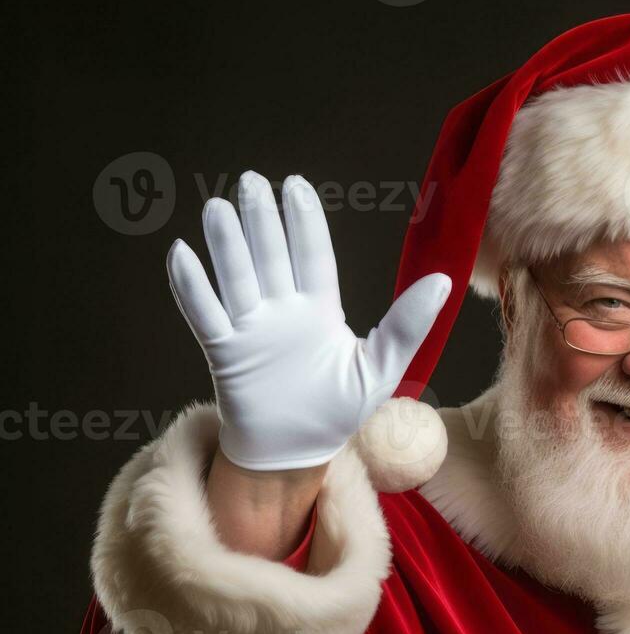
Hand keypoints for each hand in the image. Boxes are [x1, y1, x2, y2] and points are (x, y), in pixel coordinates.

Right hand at [166, 171, 450, 470]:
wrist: (298, 452)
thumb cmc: (339, 410)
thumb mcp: (382, 367)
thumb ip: (407, 324)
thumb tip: (444, 281)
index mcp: (319, 309)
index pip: (312, 257)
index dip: (304, 222)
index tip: (295, 186)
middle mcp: (282, 310)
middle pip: (270, 257)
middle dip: (261, 220)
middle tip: (252, 181)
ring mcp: (251, 329)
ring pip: (237, 278)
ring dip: (227, 245)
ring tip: (219, 207)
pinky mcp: (225, 353)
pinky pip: (205, 315)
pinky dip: (192, 287)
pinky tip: (182, 254)